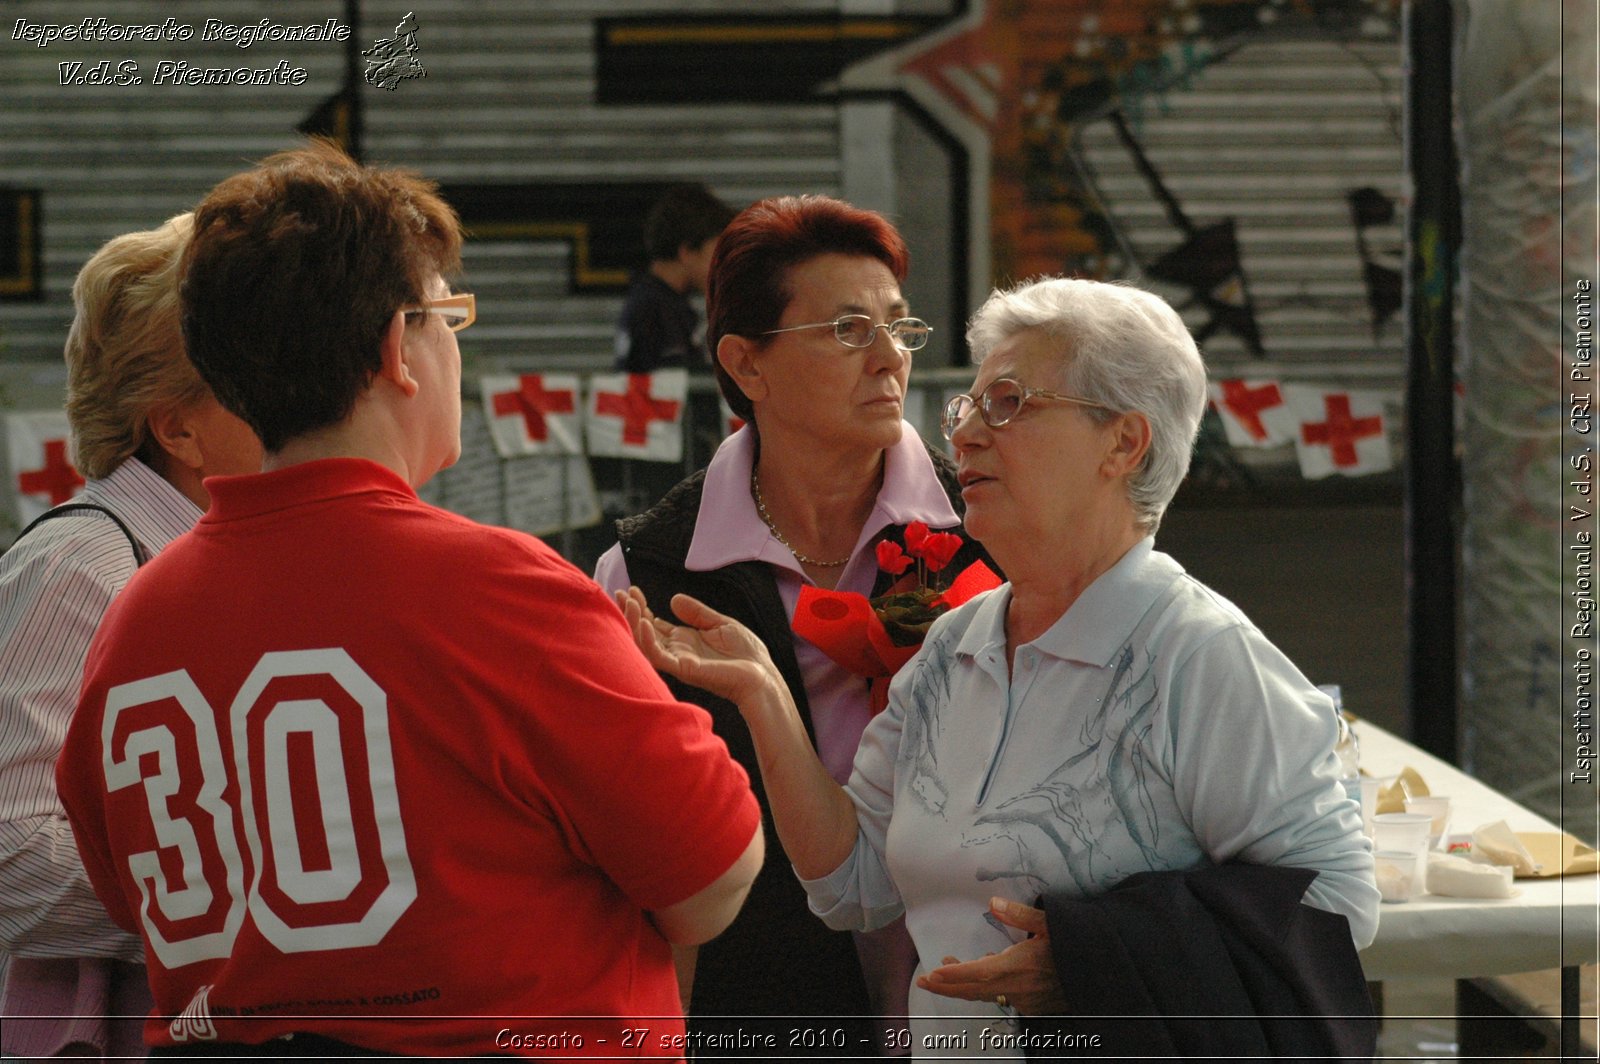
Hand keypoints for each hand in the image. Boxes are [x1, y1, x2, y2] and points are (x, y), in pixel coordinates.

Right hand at [617, 588, 782, 705]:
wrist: (762, 673)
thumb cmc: (745, 653)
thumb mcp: (720, 623)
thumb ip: (697, 613)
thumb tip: (673, 599)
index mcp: (684, 641)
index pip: (654, 624)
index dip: (642, 608)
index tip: (632, 590)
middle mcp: (677, 651)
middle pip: (645, 632)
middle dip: (631, 613)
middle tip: (620, 593)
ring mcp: (678, 661)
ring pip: (645, 644)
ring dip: (634, 624)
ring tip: (628, 603)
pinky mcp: (684, 669)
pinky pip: (659, 657)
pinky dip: (648, 640)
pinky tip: (643, 622)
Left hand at [914, 897, 1067, 1015]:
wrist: (1102, 974)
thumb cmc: (1076, 945)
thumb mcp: (1052, 924)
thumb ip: (1021, 914)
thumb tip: (993, 900)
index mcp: (1018, 966)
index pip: (977, 973)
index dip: (953, 976)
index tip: (932, 975)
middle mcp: (1017, 987)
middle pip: (974, 991)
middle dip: (947, 987)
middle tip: (924, 981)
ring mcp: (1024, 1000)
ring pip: (988, 994)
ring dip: (966, 985)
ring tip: (948, 970)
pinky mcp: (1033, 1006)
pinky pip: (1004, 997)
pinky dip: (989, 987)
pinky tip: (986, 972)